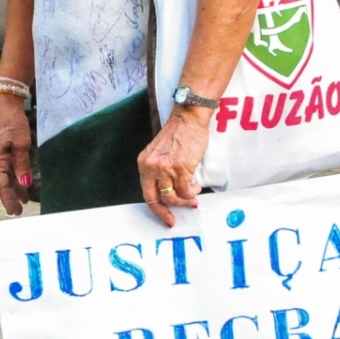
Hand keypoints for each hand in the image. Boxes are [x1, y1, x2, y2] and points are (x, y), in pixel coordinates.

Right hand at [0, 96, 35, 215]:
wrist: (7, 103)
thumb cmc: (14, 122)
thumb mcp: (21, 143)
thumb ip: (22, 164)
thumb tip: (25, 183)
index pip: (1, 184)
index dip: (8, 198)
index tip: (14, 211)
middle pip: (2, 183)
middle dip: (10, 197)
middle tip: (19, 211)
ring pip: (5, 176)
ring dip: (14, 189)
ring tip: (24, 201)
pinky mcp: (2, 150)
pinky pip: (8, 168)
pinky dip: (15, 178)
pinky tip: (22, 184)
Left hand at [138, 108, 209, 226]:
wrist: (188, 119)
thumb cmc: (178, 134)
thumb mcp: (160, 153)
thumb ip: (160, 171)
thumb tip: (168, 191)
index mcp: (144, 164)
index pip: (146, 192)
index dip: (155, 208)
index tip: (164, 217)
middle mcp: (151, 167)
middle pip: (155, 199)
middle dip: (164, 213)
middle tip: (173, 219)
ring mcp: (165, 168)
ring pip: (172, 197)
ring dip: (184, 200)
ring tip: (192, 195)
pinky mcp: (180, 168)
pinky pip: (185, 191)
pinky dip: (192, 192)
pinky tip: (195, 187)